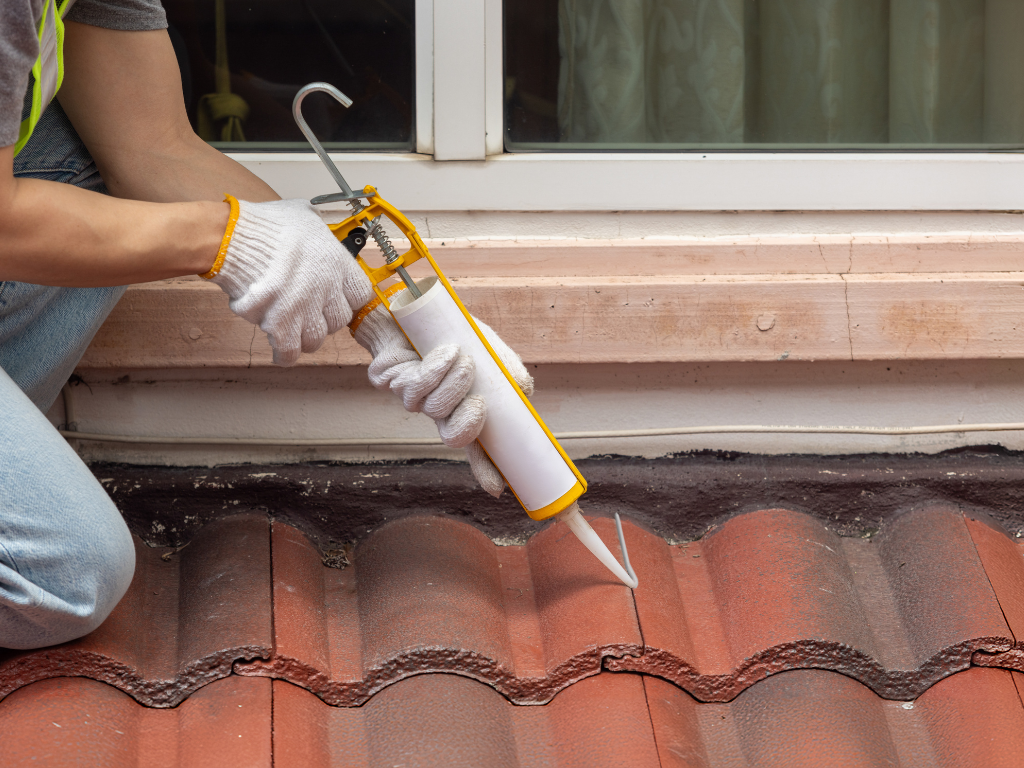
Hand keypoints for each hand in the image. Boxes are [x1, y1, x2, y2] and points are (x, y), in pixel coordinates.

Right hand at [206, 197, 373, 365]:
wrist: (235, 238)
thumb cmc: (265, 225)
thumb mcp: (303, 214)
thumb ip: (318, 229)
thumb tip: (317, 228)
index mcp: (338, 263)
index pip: (360, 294)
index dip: (348, 299)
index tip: (337, 299)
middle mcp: (327, 288)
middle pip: (339, 320)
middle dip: (325, 319)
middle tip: (309, 313)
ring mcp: (305, 309)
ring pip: (316, 339)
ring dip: (305, 336)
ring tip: (292, 328)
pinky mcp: (281, 325)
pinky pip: (291, 352)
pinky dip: (285, 355)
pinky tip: (281, 351)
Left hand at [352, 303, 533, 496]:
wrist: (414, 307)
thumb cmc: (453, 331)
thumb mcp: (491, 351)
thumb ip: (511, 373)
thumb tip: (525, 394)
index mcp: (462, 407)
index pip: (476, 447)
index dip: (486, 469)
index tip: (498, 488)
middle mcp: (437, 409)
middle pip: (452, 436)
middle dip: (468, 423)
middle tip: (479, 402)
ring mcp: (412, 398)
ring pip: (434, 409)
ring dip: (454, 383)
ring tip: (462, 357)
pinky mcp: (388, 382)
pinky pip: (414, 386)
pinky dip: (435, 368)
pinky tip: (446, 351)